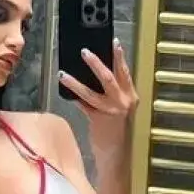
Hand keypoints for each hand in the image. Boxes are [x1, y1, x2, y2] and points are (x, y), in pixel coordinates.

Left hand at [59, 39, 138, 159]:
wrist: (116, 151)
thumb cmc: (117, 127)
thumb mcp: (120, 107)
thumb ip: (113, 92)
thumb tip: (96, 72)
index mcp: (131, 96)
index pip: (125, 72)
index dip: (120, 57)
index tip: (114, 42)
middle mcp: (123, 102)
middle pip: (109, 78)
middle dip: (95, 63)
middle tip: (85, 52)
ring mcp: (111, 111)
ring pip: (90, 92)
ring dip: (75, 82)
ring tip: (63, 74)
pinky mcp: (98, 120)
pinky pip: (83, 105)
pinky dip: (75, 98)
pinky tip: (66, 91)